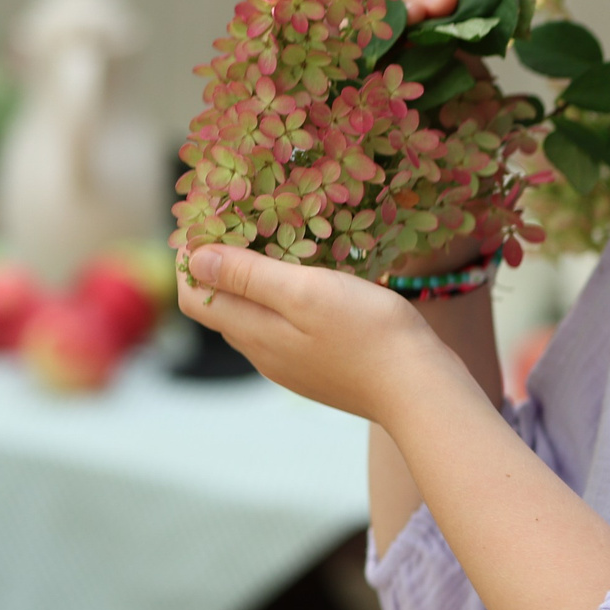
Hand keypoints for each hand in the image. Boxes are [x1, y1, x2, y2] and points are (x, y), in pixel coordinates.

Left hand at [178, 244, 488, 428]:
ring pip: (255, 318)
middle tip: (244, 222)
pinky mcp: (318, 368)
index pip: (193, 297)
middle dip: (220, 266)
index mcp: (253, 332)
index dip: (190, 260)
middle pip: (221, 307)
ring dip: (253, 283)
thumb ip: (248, 276)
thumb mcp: (305, 291)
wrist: (418, 387)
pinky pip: (285, 329)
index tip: (209, 223)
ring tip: (280, 245)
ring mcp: (291, 365)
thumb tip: (193, 259)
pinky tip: (312, 284)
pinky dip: (283, 301)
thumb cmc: (366, 331)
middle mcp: (263, 353)